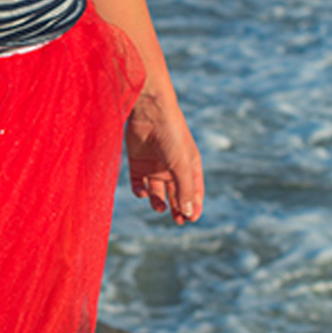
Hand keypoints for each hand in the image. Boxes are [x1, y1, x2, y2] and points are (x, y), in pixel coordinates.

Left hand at [125, 91, 203, 224]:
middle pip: (176, 193)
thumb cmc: (171, 134)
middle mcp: (172, 165)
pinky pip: (138, 183)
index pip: (194, 190)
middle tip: (178, 221)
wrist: (149, 111)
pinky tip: (143, 193)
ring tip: (160, 208)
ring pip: (157, 191)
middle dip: (177, 207)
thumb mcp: (181, 164)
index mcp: (189, 164)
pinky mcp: (137, 161)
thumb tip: (187, 213)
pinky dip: (140, 191)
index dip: (193, 205)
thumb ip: (184, 189)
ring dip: (159, 202)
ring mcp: (154, 164)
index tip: (191, 219)